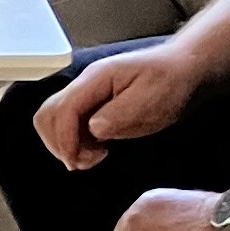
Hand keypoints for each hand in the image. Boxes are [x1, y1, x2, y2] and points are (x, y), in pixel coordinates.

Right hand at [36, 44, 199, 168]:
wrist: (181, 69)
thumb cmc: (169, 81)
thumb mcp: (151, 99)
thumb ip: (121, 114)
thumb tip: (94, 129)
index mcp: (96, 79)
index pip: (64, 109)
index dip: (65, 139)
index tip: (77, 161)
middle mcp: (85, 85)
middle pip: (48, 114)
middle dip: (59, 143)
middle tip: (84, 161)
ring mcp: (87, 95)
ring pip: (54, 121)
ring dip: (65, 144)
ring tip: (93, 157)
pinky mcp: (92, 106)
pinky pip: (70, 126)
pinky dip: (76, 143)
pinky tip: (98, 150)